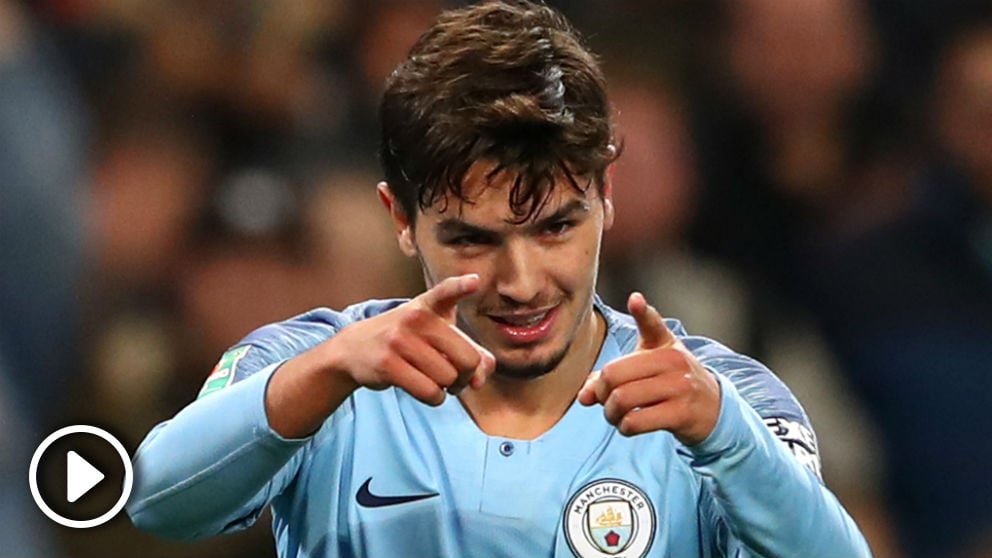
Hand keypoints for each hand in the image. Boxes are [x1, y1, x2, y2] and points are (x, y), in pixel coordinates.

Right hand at [329, 273, 495, 404]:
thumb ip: (467, 351)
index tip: (474, 281)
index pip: (446, 291)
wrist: (354, 348)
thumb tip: (479, 380)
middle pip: (467, 359)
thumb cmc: (406, 340)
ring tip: (436, 380)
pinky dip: (435, 398)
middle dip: (467, 375)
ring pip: (448, 378)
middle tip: (456, 375)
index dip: (461, 286)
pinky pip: (430, 392)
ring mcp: (399, 340)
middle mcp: (415, 318)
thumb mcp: (435, 334)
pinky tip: (428, 390)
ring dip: (448, 388)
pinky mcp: (388, 364)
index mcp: (429, 305)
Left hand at [577, 292, 720, 444]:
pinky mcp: (682, 414)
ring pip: (622, 399)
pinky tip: (629, 425)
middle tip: (605, 401)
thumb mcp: (650, 367)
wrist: (713, 409)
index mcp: (665, 344)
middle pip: (614, 374)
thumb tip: (583, 396)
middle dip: (600, 393)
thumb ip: (613, 375)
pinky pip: (635, 421)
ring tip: (616, 415)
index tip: (635, 299)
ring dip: (610, 413)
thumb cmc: (672, 383)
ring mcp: (680, 387)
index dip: (642, 311)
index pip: (651, 324)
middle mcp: (674, 361)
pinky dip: (624, 427)